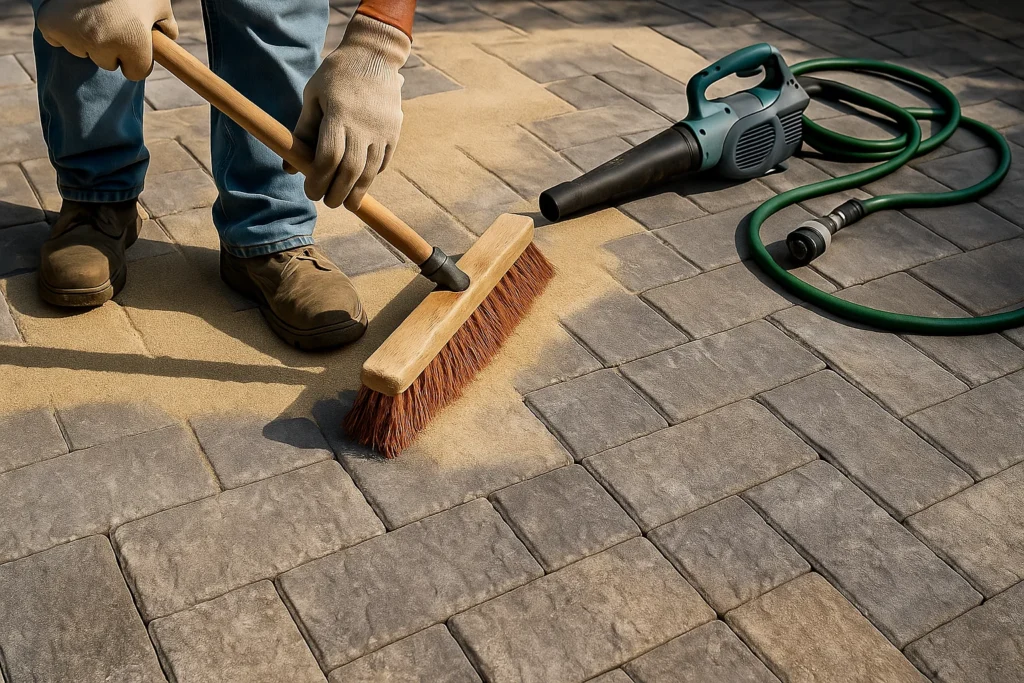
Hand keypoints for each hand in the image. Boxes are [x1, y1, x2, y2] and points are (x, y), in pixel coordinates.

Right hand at [36, 0, 177, 80]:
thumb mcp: (158, 2)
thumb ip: (166, 24)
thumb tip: (169, 37)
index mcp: (133, 42)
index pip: (136, 73)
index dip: (137, 59)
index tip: (134, 41)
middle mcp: (103, 44)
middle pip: (109, 64)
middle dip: (112, 48)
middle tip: (112, 20)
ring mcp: (74, 35)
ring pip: (84, 52)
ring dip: (88, 39)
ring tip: (93, 12)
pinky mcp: (51, 26)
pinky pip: (58, 40)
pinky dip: (64, 30)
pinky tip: (73, 12)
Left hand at [290, 14, 409, 210]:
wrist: (373, 56)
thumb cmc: (335, 76)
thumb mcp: (312, 97)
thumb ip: (302, 132)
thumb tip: (289, 168)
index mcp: (338, 114)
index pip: (329, 158)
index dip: (318, 180)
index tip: (311, 192)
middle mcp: (363, 125)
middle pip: (351, 170)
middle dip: (338, 193)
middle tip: (328, 203)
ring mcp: (382, 130)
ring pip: (370, 171)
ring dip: (358, 192)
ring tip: (348, 203)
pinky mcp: (394, 131)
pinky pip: (383, 162)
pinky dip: (372, 176)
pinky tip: (361, 181)